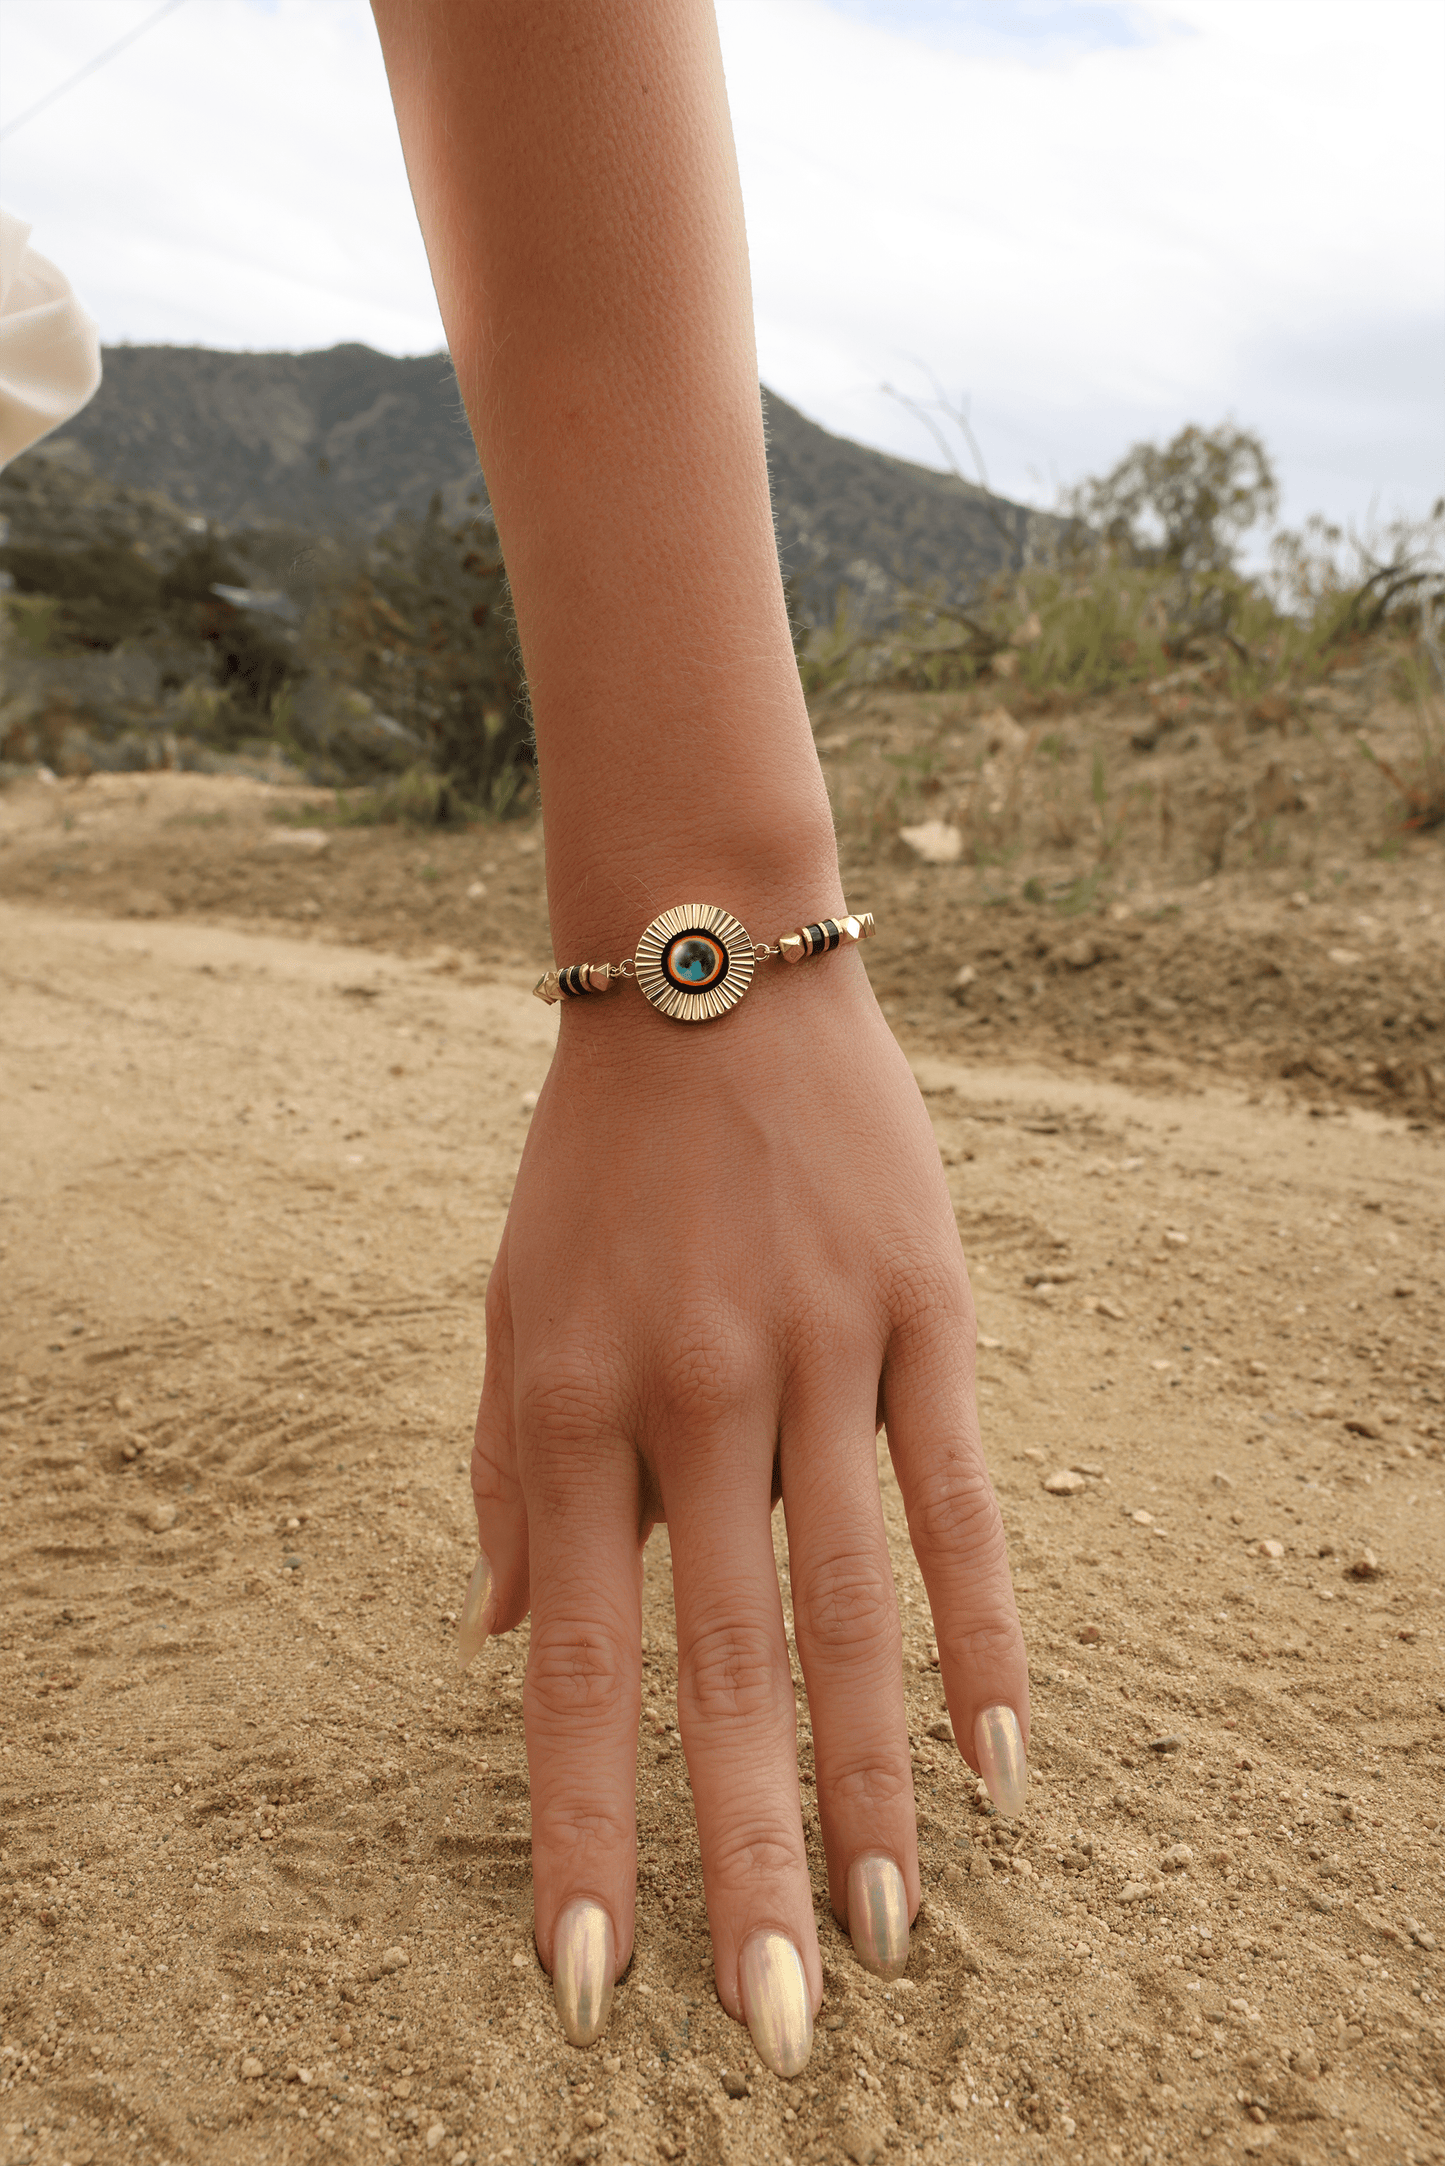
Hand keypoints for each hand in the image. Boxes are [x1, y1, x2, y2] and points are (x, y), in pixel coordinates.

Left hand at [456, 945, 1028, 2076]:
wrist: (706, 974)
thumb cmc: (593, 1164)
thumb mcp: (509, 1306)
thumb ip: (513, 1474)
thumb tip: (514, 1642)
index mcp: (571, 1407)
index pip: (582, 1664)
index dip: (583, 1828)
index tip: (587, 1976)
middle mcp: (694, 1397)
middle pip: (726, 1667)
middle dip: (747, 1858)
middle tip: (774, 2024)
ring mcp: (819, 1354)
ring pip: (854, 1605)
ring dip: (875, 1781)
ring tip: (896, 1927)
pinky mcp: (924, 1313)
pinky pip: (961, 1498)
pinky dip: (985, 1631)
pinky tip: (1003, 1754)